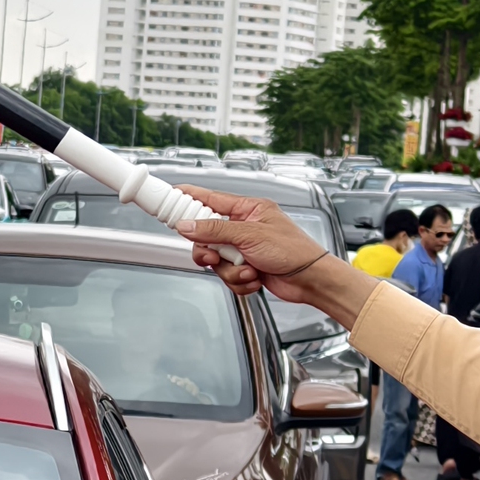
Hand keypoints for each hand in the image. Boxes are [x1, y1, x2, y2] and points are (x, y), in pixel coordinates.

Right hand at [176, 185, 367, 320]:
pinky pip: (227, 275)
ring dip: (230, 270)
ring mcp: (243, 249)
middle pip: (206, 236)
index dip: (187, 198)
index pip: (209, 199)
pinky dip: (239, 281)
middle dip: (211, 252)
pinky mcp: (246, 268)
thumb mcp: (250, 236)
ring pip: (215, 260)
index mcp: (247, 209)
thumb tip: (187, 225)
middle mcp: (243, 228)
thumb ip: (215, 230)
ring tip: (248, 270)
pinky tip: (255, 279)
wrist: (311, 280)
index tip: (168, 198)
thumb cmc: (294, 250)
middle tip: (214, 257)